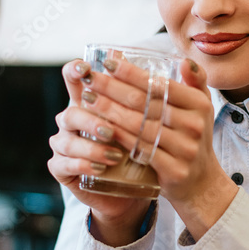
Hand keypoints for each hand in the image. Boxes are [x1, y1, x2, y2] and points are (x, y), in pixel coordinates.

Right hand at [48, 60, 150, 244]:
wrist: (134, 186)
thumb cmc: (144, 146)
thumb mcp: (153, 119)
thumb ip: (163, 91)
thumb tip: (186, 63)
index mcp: (90, 100)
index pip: (74, 78)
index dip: (76, 71)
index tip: (87, 68)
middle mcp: (73, 118)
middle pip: (74, 109)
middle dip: (94, 117)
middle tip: (113, 128)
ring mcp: (65, 143)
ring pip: (68, 139)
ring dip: (92, 146)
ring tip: (114, 153)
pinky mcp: (62, 168)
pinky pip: (66, 164)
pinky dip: (85, 165)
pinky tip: (101, 168)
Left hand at [81, 56, 237, 238]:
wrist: (201, 183)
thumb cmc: (193, 138)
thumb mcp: (201, 108)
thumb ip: (194, 82)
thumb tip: (184, 60)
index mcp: (199, 104)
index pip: (159, 83)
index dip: (132, 72)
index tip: (108, 62)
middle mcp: (194, 125)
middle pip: (145, 102)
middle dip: (112, 88)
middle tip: (89, 80)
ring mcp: (184, 149)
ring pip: (138, 125)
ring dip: (109, 110)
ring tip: (87, 99)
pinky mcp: (173, 169)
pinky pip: (139, 149)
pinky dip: (118, 137)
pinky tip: (100, 127)